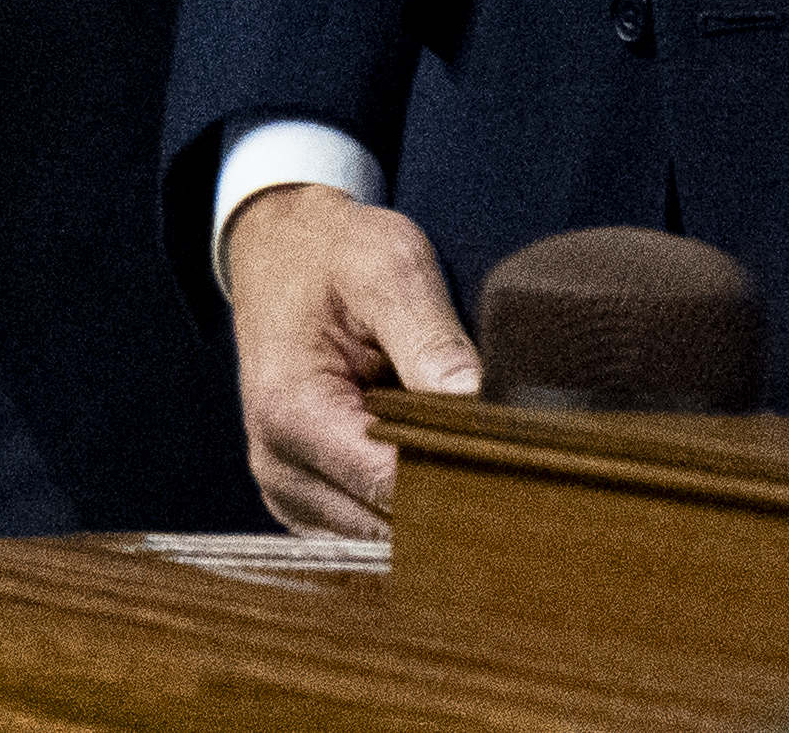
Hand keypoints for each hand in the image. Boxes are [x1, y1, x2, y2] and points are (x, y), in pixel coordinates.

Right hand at [217, 183, 480, 539]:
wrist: (281, 251)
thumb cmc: (336, 256)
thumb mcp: (389, 269)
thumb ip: (432, 341)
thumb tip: (483, 405)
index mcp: (293, 413)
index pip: (391, 486)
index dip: (458, 476)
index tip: (509, 454)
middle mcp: (278, 466)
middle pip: (386, 523)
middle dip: (448, 495)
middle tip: (503, 453)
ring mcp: (285, 489)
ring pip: (379, 538)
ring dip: (425, 504)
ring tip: (460, 448)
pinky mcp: (301, 498)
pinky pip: (362, 528)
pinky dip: (401, 505)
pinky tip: (427, 460)